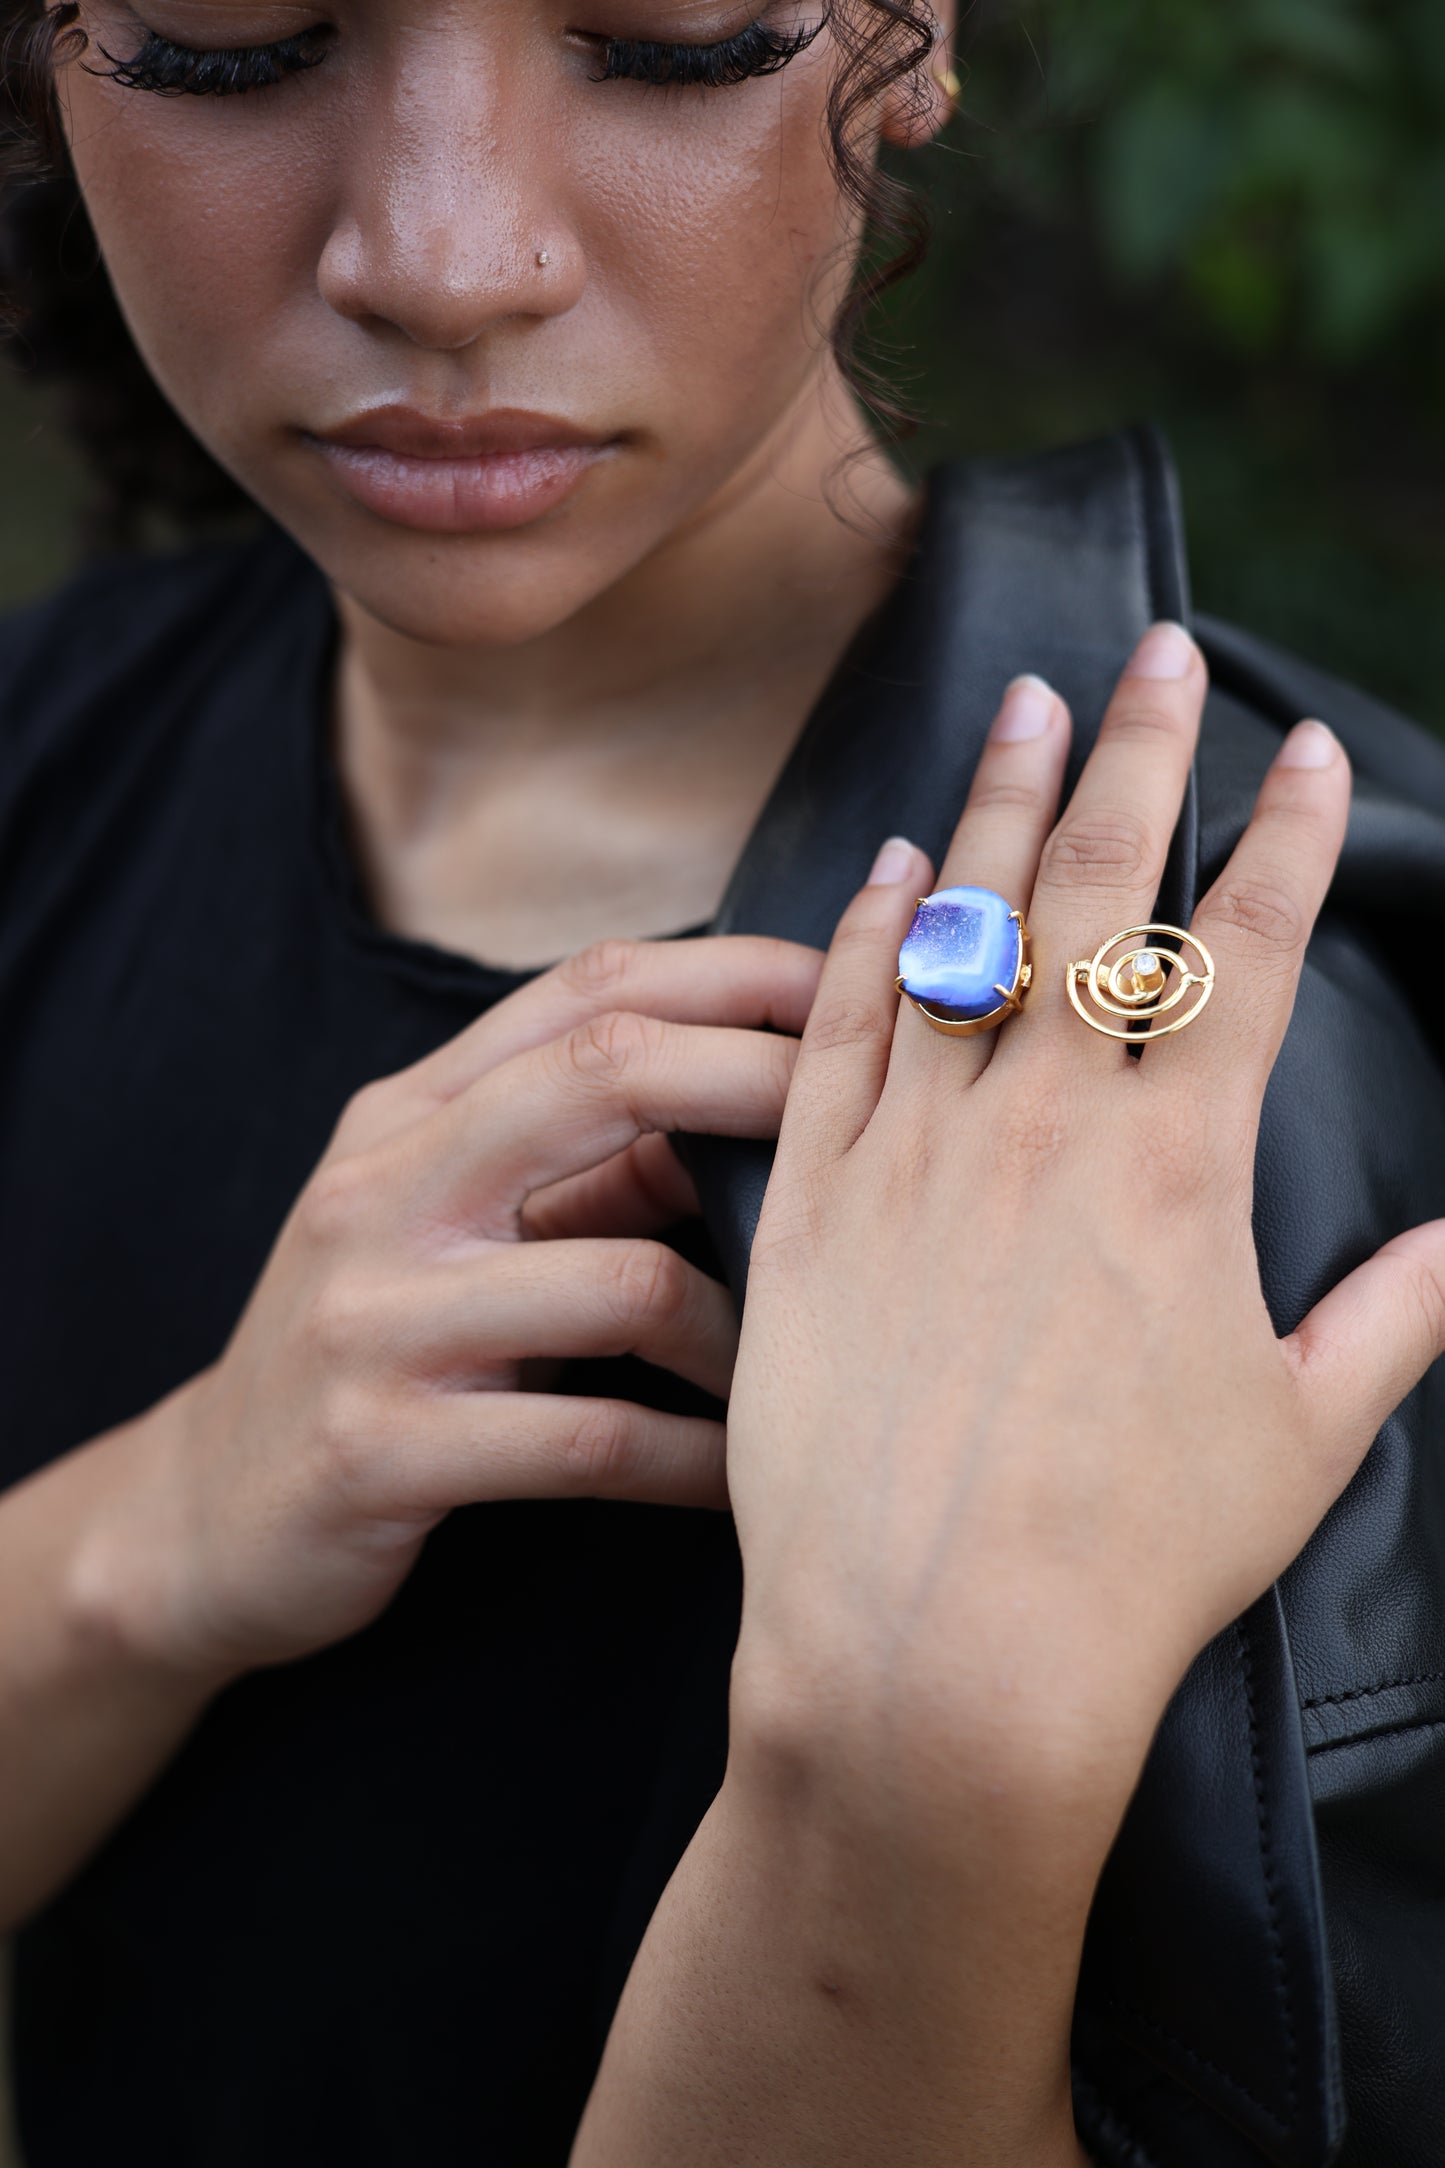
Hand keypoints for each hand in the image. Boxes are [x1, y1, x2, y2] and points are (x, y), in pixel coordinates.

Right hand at [79, 934, 820, 1679]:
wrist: (204, 1514)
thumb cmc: (373, 1348)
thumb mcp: (451, 1227)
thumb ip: (583, 1159)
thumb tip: (757, 1101)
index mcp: (407, 1112)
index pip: (586, 991)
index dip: (733, 972)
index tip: (854, 990)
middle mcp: (383, 1189)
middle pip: (602, 1076)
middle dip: (760, 1081)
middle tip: (868, 1131)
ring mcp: (375, 1318)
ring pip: (621, 1282)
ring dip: (738, 1333)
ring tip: (794, 1370)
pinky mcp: (380, 1449)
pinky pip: (588, 1444)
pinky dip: (691, 1461)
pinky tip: (738, 1477)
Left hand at [726, 627, 1444, 1785]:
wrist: (937, 1655)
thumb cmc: (1134, 1565)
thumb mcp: (1302, 1437)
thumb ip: (1394, 1318)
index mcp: (1180, 1171)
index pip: (1248, 954)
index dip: (1288, 839)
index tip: (1308, 750)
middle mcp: (1045, 1130)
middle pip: (1101, 897)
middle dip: (1138, 757)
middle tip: (1154, 652)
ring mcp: (915, 1154)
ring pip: (963, 934)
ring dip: (997, 805)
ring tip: (1023, 703)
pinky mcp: (809, 1201)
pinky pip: (839, 1031)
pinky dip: (869, 936)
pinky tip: (891, 864)